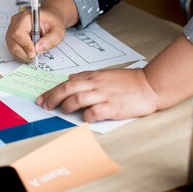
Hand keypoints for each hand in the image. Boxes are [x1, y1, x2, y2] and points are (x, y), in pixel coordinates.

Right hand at [5, 7, 66, 61]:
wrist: (49, 19)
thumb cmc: (52, 22)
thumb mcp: (58, 31)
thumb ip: (50, 40)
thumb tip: (38, 49)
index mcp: (26, 17)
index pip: (19, 33)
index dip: (26, 45)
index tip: (34, 53)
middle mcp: (16, 22)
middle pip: (13, 41)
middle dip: (24, 53)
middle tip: (35, 56)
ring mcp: (12, 28)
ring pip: (11, 46)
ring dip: (22, 55)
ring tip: (34, 54)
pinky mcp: (11, 35)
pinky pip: (12, 48)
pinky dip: (20, 54)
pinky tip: (29, 52)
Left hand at [37, 68, 158, 121]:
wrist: (150, 85)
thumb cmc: (128, 81)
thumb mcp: (104, 73)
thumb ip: (87, 76)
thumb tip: (70, 77)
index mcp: (93, 76)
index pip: (67, 82)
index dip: (52, 91)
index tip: (42, 98)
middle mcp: (96, 84)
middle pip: (68, 88)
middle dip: (53, 97)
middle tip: (45, 106)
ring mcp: (105, 95)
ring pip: (78, 98)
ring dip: (67, 105)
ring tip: (62, 111)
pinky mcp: (114, 107)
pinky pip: (95, 111)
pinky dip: (87, 116)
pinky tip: (84, 118)